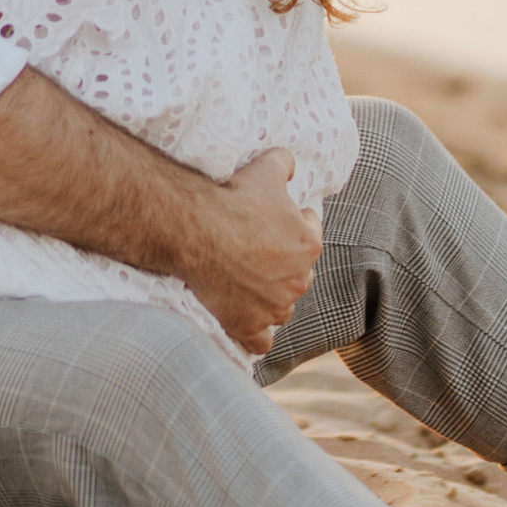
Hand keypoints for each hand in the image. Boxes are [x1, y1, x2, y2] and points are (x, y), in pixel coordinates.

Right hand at [185, 148, 320, 357]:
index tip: (274, 219)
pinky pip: (261, 342)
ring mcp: (274, 307)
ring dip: (274, 297)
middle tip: (259, 250)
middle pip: (300, 272)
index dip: (294, 222)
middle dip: (285, 262)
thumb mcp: (266, 168)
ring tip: (252, 283)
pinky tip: (248, 325)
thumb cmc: (233, 198)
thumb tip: (291, 166)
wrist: (195, 229)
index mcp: (308, 243)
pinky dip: (257, 336)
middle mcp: (298, 279)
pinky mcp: (248, 325)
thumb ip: (286, 164)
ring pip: (284, 307)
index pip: (311, 231)